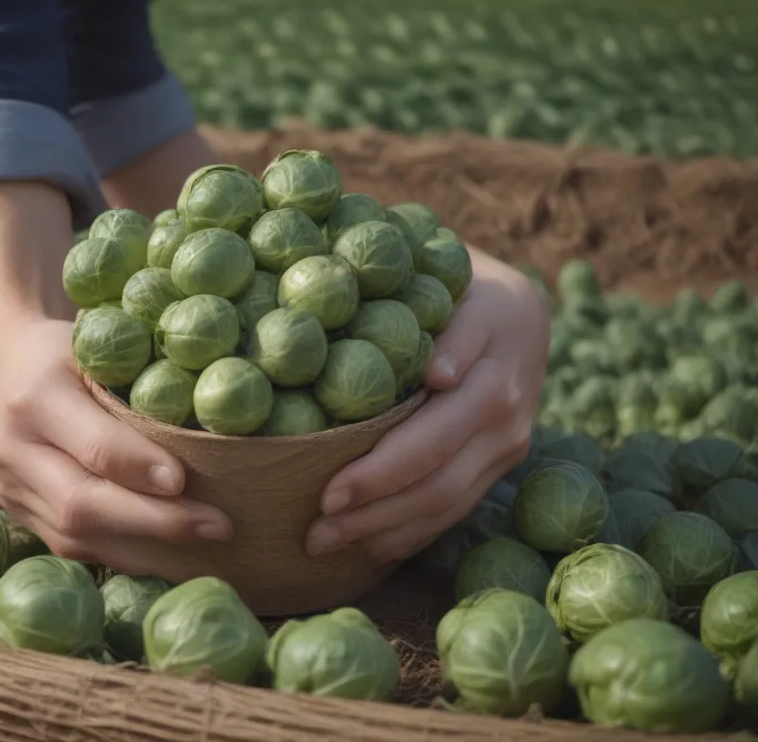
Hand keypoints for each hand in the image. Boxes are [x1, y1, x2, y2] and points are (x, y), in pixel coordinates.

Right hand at [0, 317, 233, 570]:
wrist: (9, 359)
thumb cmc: (75, 349)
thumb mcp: (104, 352)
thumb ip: (142, 393)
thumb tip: (218, 440)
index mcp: (34, 396)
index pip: (94, 446)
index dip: (141, 469)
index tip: (187, 483)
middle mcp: (12, 448)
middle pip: (81, 504)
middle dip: (155, 522)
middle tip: (217, 527)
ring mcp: (9, 486)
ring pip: (74, 536)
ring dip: (145, 549)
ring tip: (205, 550)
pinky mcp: (17, 510)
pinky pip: (71, 545)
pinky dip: (125, 552)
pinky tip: (168, 554)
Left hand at [304, 253, 549, 561]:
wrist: (515, 304)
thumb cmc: (452, 286)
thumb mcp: (447, 284)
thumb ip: (445, 328)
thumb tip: (436, 374)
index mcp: (494, 370)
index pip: (433, 437)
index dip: (380, 473)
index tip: (327, 494)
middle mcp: (509, 414)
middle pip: (438, 482)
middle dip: (372, 514)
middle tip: (314, 533)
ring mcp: (510, 444)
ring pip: (448, 504)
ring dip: (386, 532)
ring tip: (326, 544)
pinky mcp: (502, 464)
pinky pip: (457, 508)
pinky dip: (412, 532)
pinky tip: (367, 545)